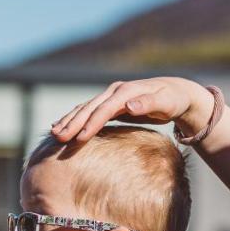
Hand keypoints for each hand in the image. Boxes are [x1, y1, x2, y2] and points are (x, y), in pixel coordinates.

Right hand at [50, 77, 213, 142]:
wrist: (175, 92)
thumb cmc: (172, 99)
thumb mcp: (166, 102)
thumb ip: (148, 103)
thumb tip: (129, 106)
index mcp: (126, 92)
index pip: (104, 109)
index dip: (91, 123)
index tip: (79, 139)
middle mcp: (115, 92)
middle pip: (89, 108)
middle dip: (72, 123)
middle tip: (57, 138)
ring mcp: (111, 97)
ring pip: (85, 108)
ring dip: (69, 121)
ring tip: (54, 134)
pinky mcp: (110, 104)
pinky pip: (89, 111)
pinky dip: (75, 119)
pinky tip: (62, 126)